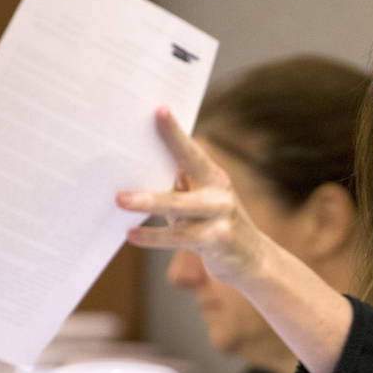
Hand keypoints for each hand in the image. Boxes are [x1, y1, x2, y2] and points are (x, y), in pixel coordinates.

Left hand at [117, 107, 266, 283]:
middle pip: (189, 166)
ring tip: (120, 200)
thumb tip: (139, 173)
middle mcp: (220, 192)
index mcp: (213, 178)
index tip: (159, 111)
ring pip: (179, 205)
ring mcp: (221, 215)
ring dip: (148, 201)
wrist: (253, 261)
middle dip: (166, 148)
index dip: (175, 132)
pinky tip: (131, 234)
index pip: (191, 151)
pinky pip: (178, 237)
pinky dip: (153, 237)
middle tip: (133, 145)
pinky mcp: (217, 240)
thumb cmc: (214, 228)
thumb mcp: (199, 205)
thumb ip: (178, 189)